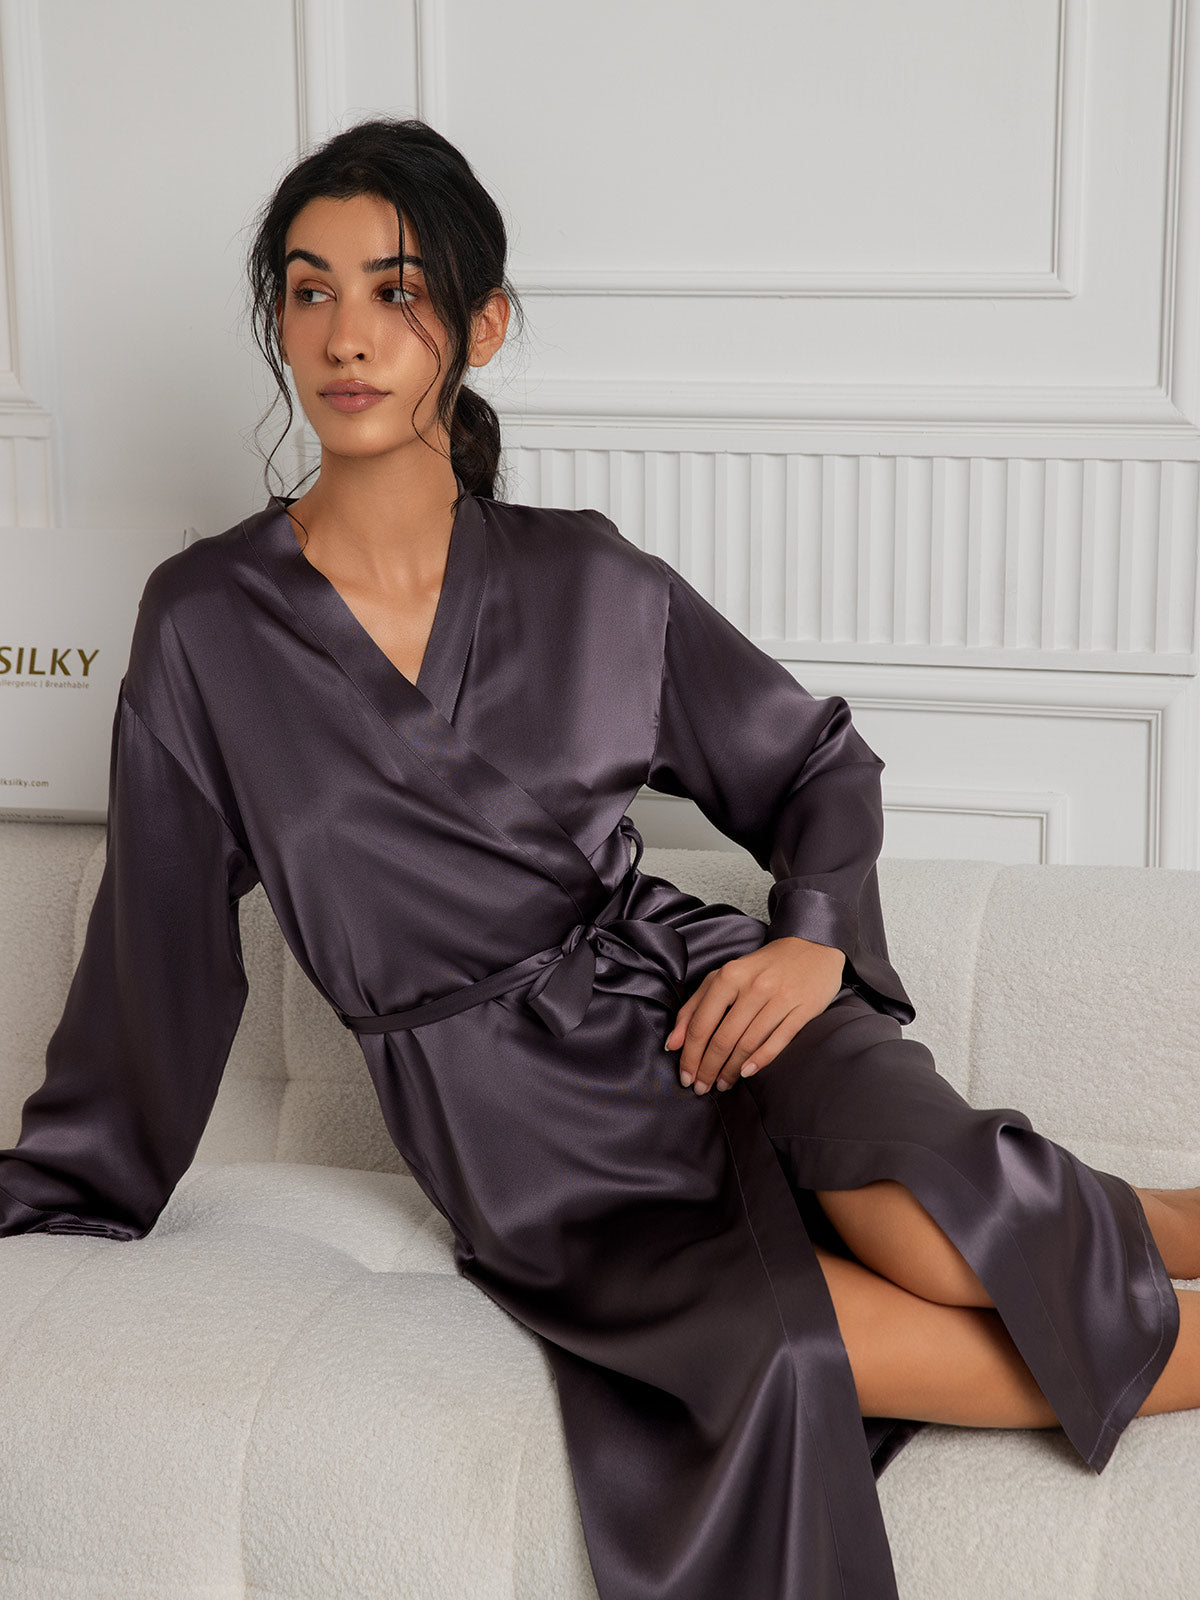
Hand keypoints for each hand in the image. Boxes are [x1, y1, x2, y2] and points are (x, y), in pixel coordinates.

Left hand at [665, 937, 844, 1095]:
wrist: (811, 947)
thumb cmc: (761, 967)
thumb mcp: (724, 977)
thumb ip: (695, 1006)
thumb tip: (673, 1043)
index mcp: (729, 976)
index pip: (701, 1024)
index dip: (690, 1055)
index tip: (685, 1076)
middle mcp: (753, 986)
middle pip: (723, 1038)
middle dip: (708, 1068)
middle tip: (701, 1087)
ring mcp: (779, 998)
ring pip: (748, 1044)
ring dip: (731, 1070)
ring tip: (722, 1084)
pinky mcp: (803, 1009)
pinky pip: (778, 1041)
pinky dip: (760, 1061)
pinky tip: (746, 1073)